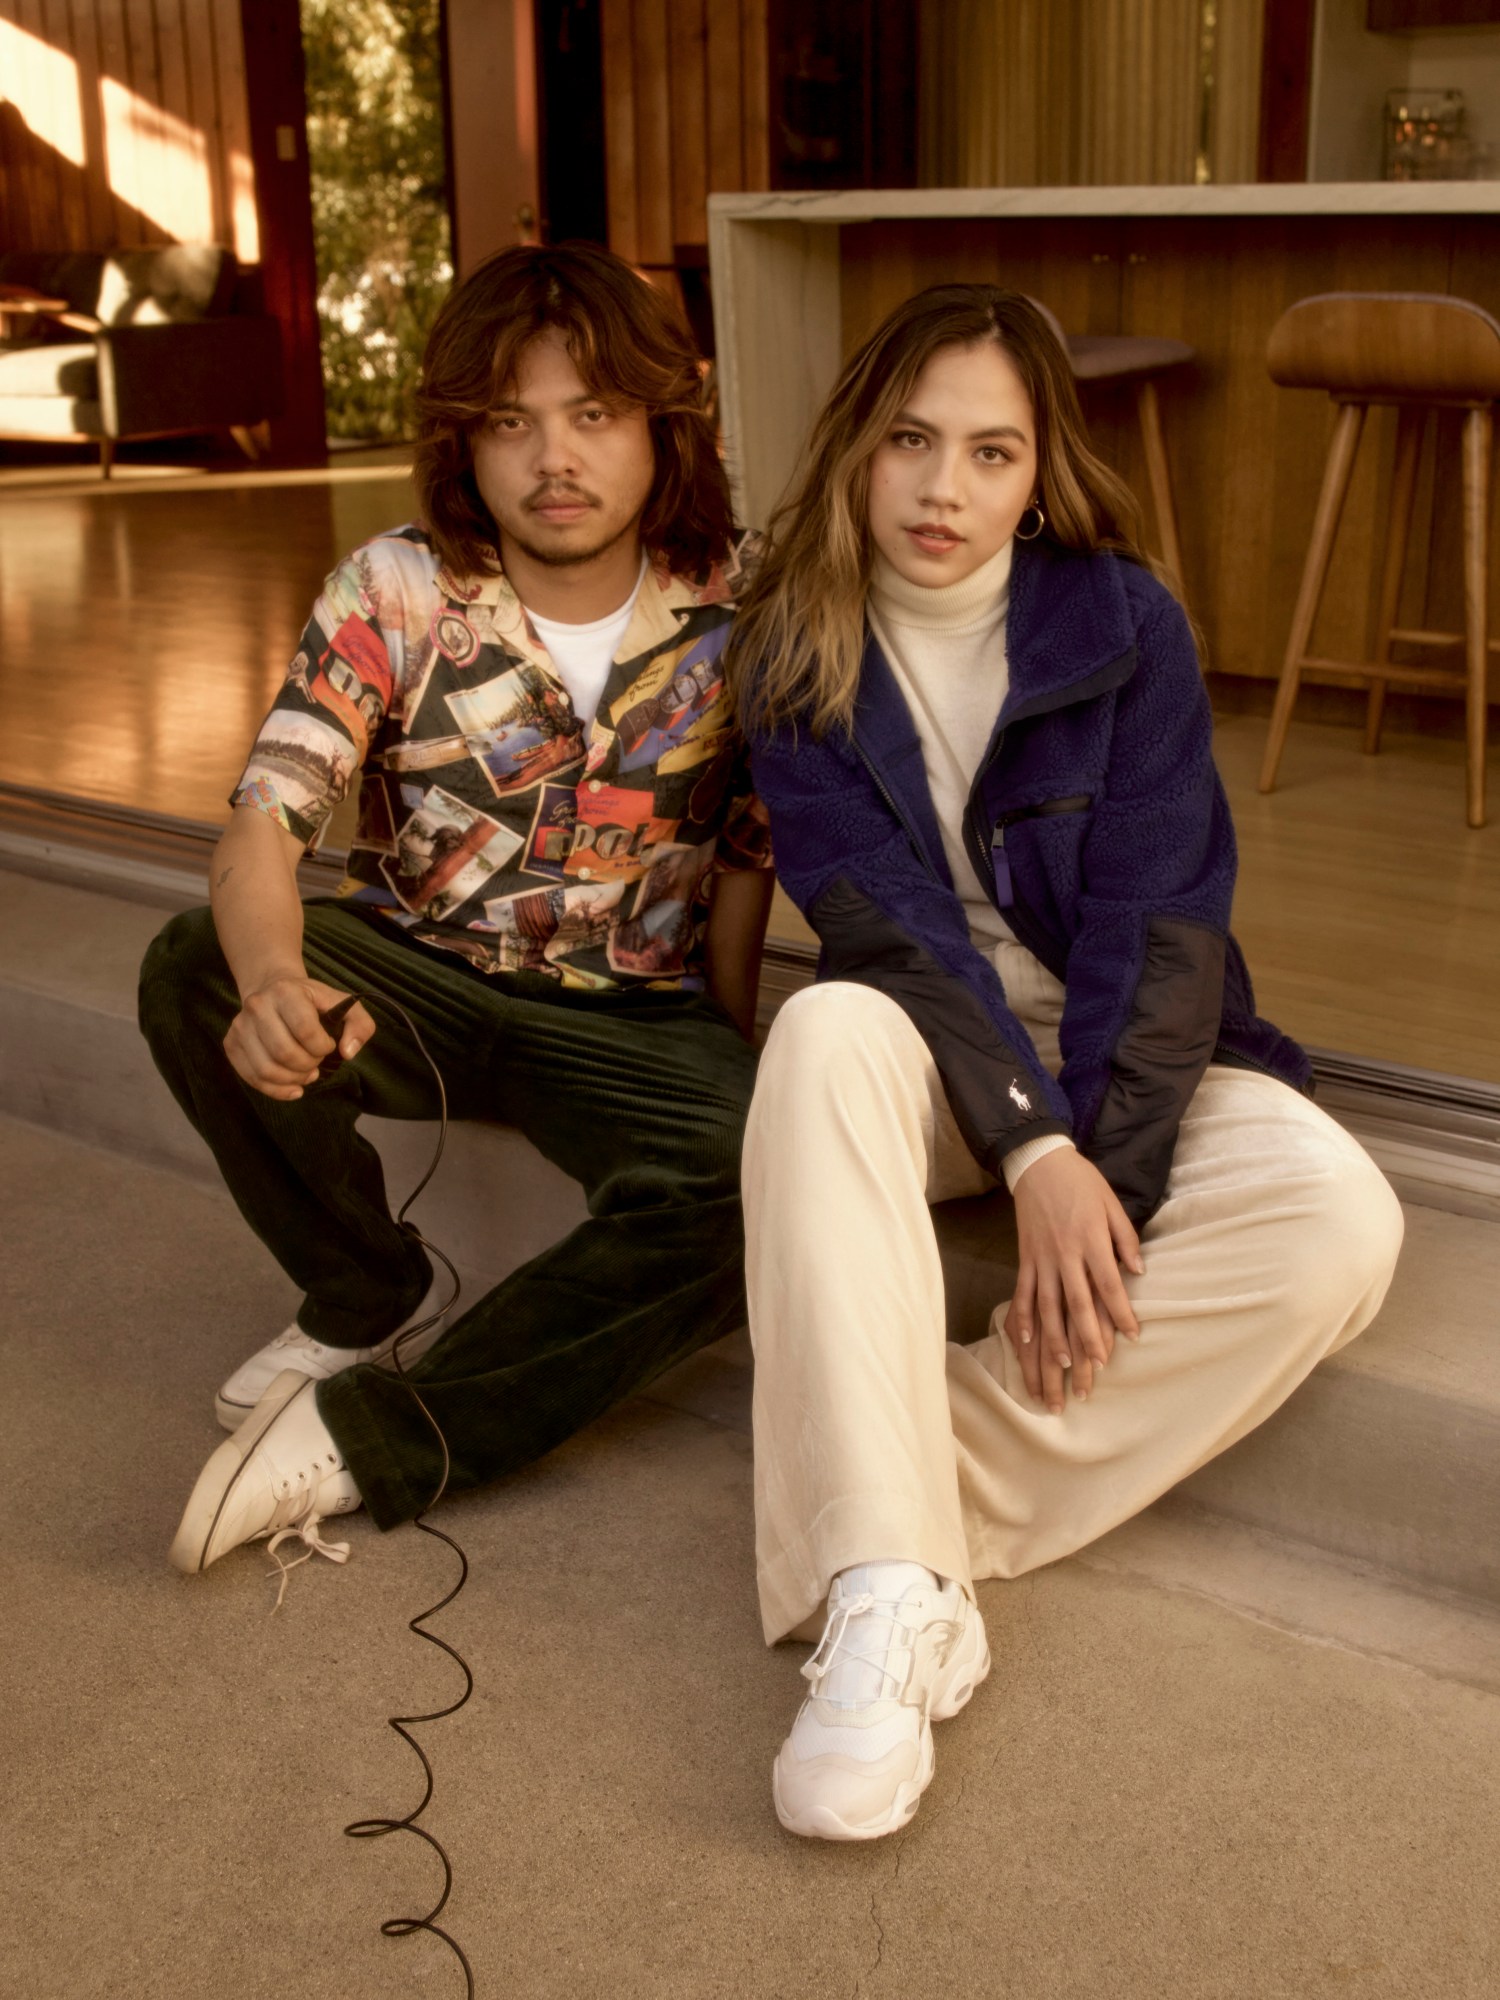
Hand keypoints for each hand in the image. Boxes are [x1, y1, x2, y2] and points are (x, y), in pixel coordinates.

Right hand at [223, 976, 375, 1100]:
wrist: (274, 990)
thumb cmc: (313, 1001)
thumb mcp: (343, 1004)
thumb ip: (359, 1025)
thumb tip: (348, 1052)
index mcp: (286, 991)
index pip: (305, 1031)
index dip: (322, 1047)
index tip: (327, 1046)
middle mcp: (257, 1005)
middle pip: (284, 1053)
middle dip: (307, 1066)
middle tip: (316, 1062)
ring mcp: (240, 1025)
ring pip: (266, 1070)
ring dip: (292, 1080)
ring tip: (305, 1074)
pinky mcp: (231, 1043)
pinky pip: (251, 1077)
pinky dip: (275, 1090)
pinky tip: (292, 1087)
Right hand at [1003, 1147, 1143, 1412]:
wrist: (1039, 1162)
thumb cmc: (1082, 1182)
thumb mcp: (1111, 1203)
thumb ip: (1125, 1239)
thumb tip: (1139, 1270)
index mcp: (1090, 1239)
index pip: (1108, 1283)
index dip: (1121, 1312)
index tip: (1133, 1336)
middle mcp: (1064, 1253)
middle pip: (1077, 1303)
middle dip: (1088, 1338)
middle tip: (1097, 1368)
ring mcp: (1041, 1258)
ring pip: (1048, 1305)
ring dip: (1054, 1338)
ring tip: (1064, 1366)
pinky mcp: (1025, 1258)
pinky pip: (1023, 1292)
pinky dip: (1023, 1318)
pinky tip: (1025, 1341)